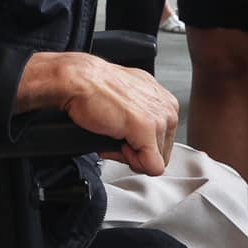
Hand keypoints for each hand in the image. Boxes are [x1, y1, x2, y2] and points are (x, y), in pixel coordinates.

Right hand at [20, 52, 178, 175]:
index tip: (126, 137)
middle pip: (162, 152)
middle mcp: (166, 107)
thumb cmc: (97, 88)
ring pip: (156, 160)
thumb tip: (142, 138)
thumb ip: (142, 116)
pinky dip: (132, 163)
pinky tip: (118, 145)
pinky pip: (151, 166)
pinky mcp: (147, 130)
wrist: (81, 81)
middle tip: (118, 139)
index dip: (141, 146)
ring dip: (132, 156)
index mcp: (163, 100)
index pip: (164, 140)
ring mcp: (159, 119)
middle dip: (138, 153)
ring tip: (115, 136)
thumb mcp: (129, 100)